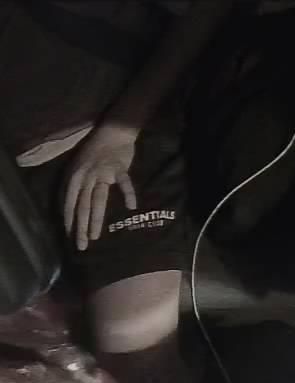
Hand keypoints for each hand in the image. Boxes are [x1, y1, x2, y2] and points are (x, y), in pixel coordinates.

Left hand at [63, 124, 139, 249]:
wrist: (111, 133)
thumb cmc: (95, 152)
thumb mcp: (79, 168)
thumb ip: (76, 186)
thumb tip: (70, 207)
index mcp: (74, 177)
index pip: (70, 202)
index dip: (69, 220)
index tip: (70, 237)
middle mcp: (85, 176)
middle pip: (82, 205)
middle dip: (80, 226)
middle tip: (81, 244)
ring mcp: (102, 172)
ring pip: (98, 199)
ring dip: (95, 219)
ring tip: (95, 236)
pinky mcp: (119, 168)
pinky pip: (124, 183)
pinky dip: (128, 194)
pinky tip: (131, 206)